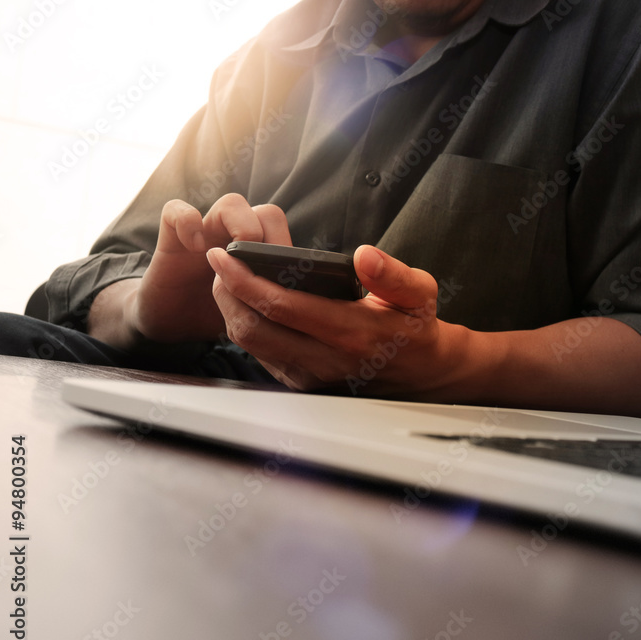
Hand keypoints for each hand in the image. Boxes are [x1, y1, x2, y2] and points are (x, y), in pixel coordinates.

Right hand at [118, 194, 291, 344]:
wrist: (175, 322)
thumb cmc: (218, 314)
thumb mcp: (254, 313)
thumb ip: (277, 301)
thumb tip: (310, 305)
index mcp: (260, 252)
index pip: (290, 234)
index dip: (290, 251)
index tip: (285, 282)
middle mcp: (236, 236)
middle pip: (268, 213)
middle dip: (272, 241)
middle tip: (262, 273)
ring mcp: (206, 232)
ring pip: (232, 203)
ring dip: (241, 228)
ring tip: (234, 258)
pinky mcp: (172, 237)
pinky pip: (177, 210)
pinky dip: (188, 223)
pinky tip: (196, 248)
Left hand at [206, 244, 471, 396]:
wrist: (421, 372)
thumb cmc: (414, 326)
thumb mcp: (419, 294)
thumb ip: (393, 275)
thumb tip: (364, 255)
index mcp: (352, 333)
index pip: (282, 306)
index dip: (245, 279)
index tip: (224, 255)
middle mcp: (326, 359)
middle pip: (254, 328)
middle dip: (227, 292)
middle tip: (219, 263)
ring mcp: (311, 375)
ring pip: (251, 344)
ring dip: (230, 310)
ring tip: (227, 280)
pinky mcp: (302, 383)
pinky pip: (261, 355)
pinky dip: (246, 326)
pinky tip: (246, 304)